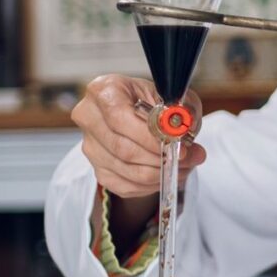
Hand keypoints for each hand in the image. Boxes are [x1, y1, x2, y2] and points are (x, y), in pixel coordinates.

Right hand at [74, 74, 207, 199]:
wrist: (142, 114)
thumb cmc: (155, 102)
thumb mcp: (174, 98)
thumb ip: (181, 114)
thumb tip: (184, 137)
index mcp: (104, 90)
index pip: (119, 118)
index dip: (149, 136)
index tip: (176, 145)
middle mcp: (89, 117)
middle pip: (123, 148)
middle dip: (160, 158)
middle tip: (187, 159)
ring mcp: (90, 146)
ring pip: (126, 170)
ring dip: (160, 173)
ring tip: (183, 166)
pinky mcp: (98, 169)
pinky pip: (125, 185)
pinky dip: (150, 184)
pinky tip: (165, 174)